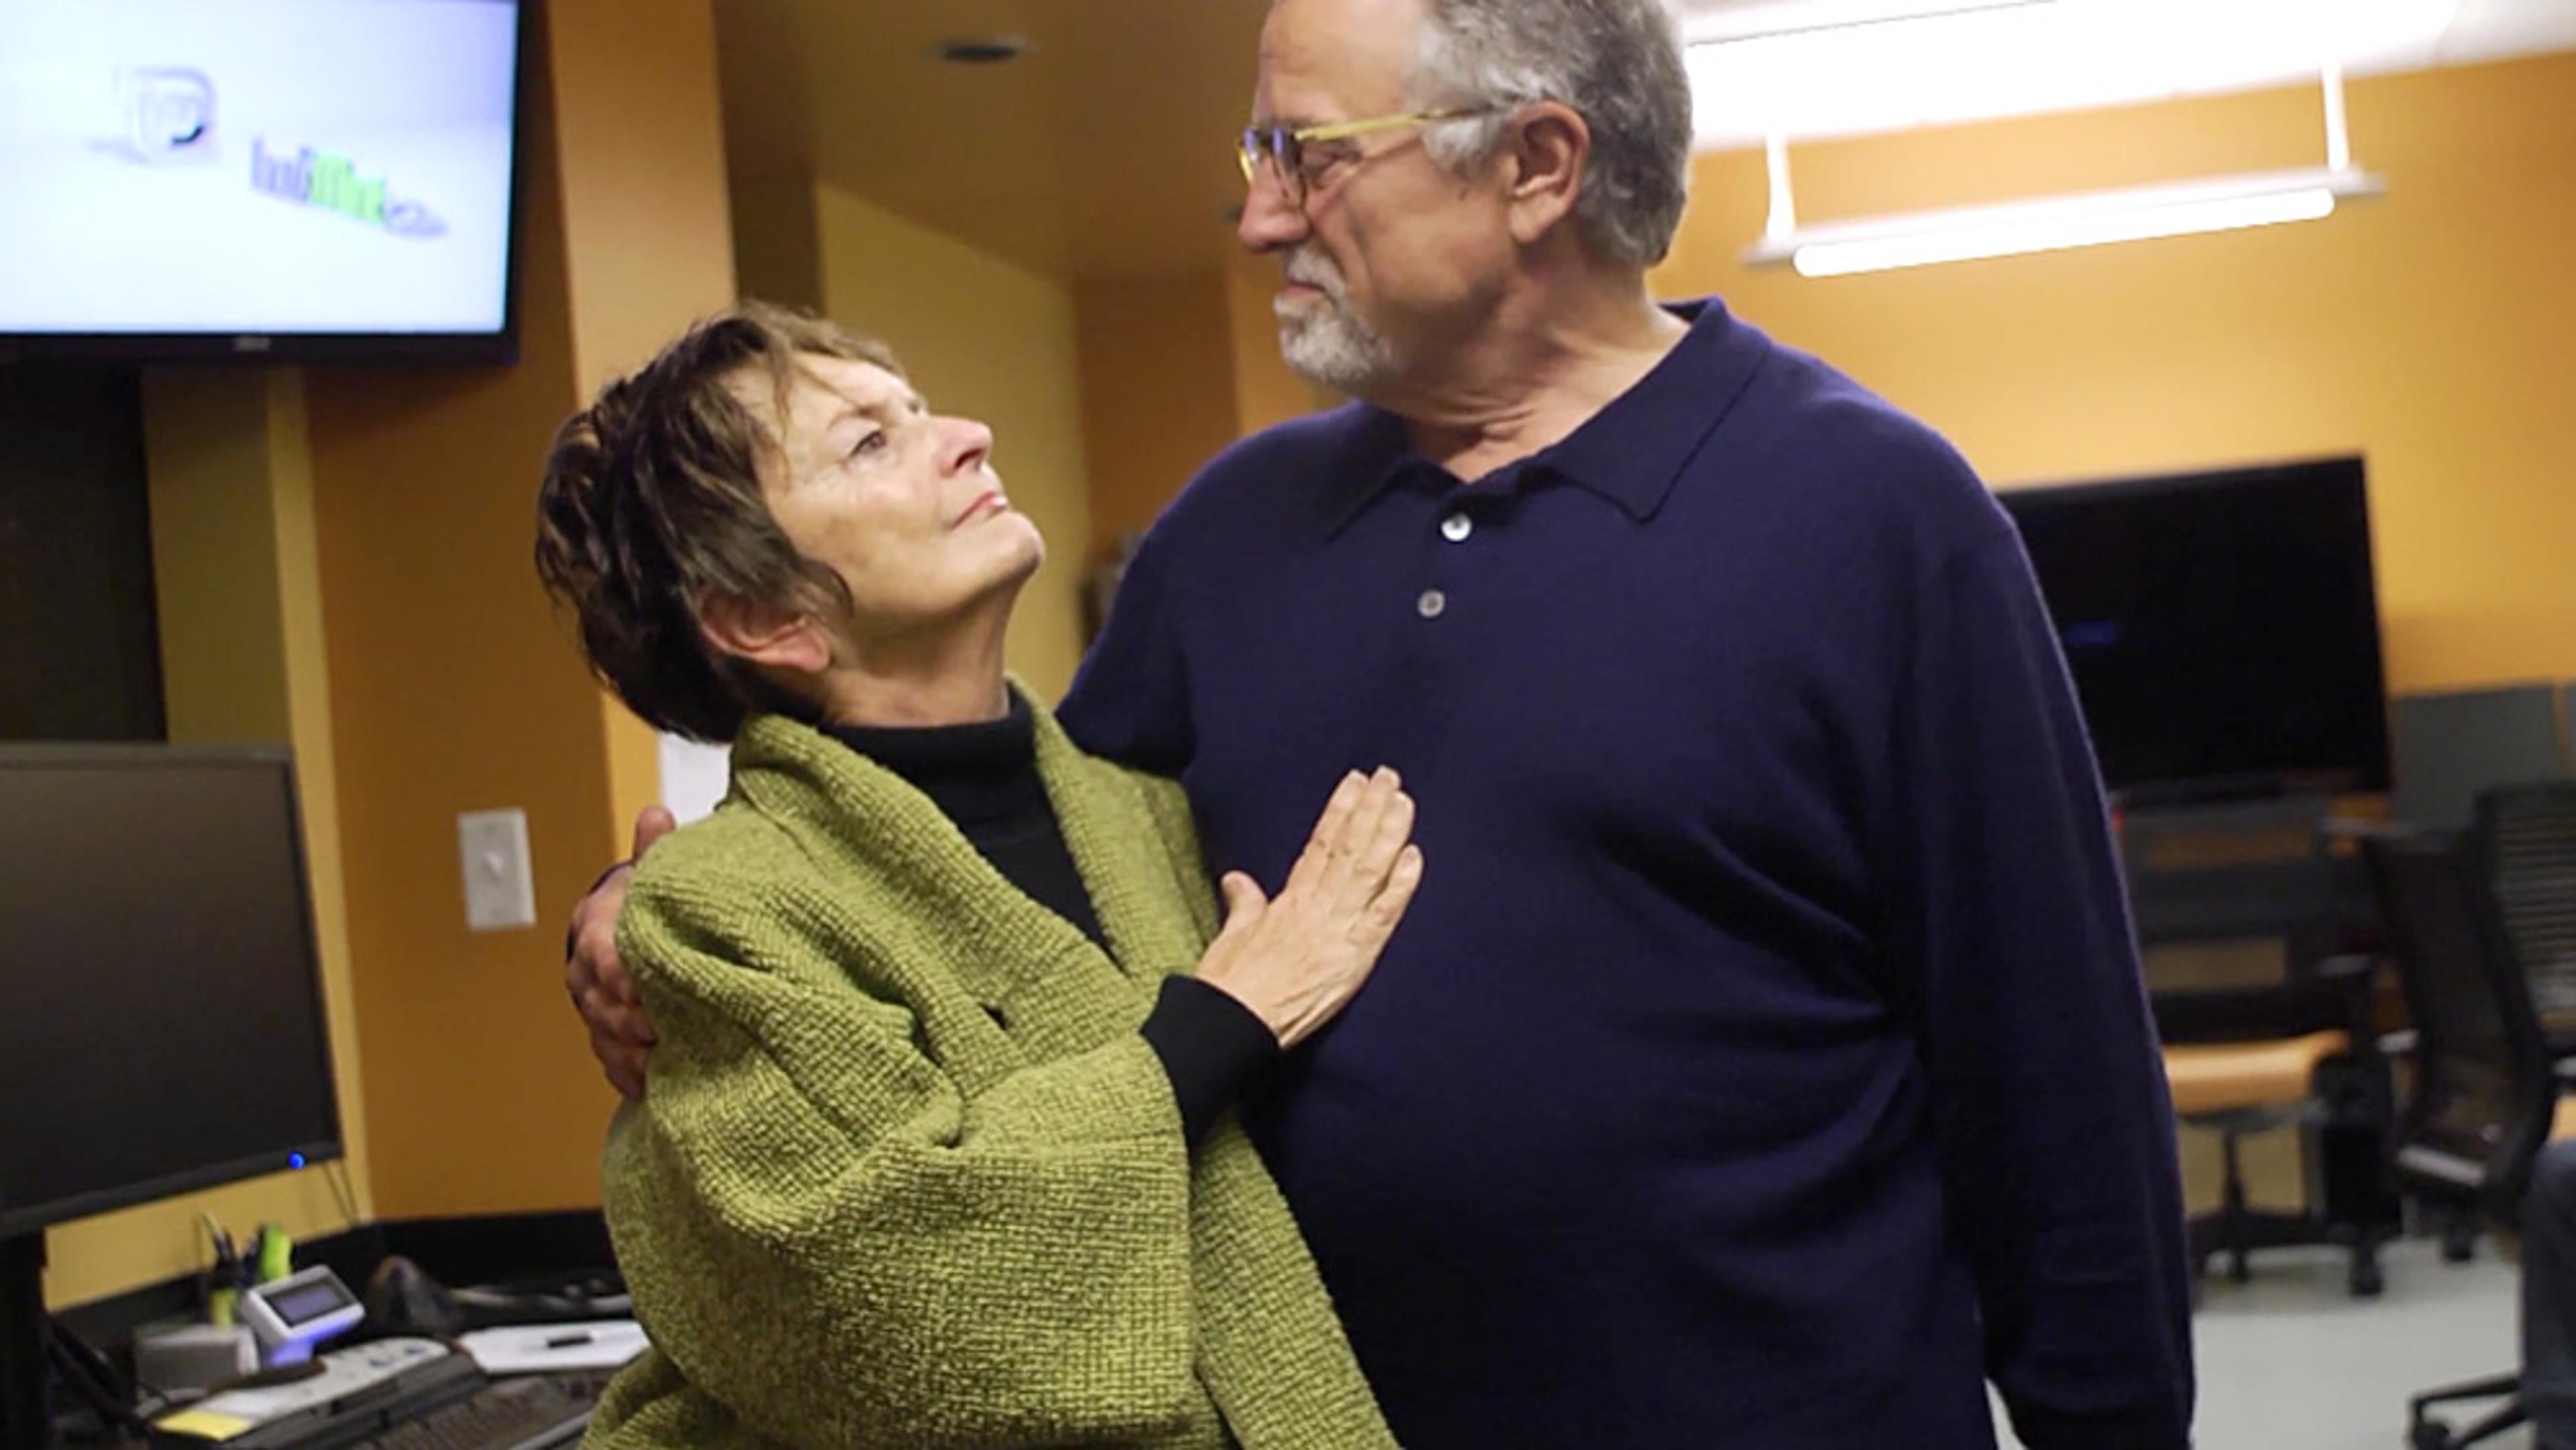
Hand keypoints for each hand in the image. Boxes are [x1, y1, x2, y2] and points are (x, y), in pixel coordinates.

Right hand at [566, 806, 674, 1100]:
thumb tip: (655, 815)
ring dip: (640, 1055)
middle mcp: (585, 973)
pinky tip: (659, 1082)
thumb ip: (656, 853)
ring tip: (674, 1059)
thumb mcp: (654, 875)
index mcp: (595, 928)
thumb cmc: (650, 903)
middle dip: (641, 1022)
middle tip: (678, 1030)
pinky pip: (614, 1066)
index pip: (604, 957)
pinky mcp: (605, 1040)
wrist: (632, 932)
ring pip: (608, 1041)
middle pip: (605, 1006)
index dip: (629, 977)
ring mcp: (593, 1010)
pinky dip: (636, 1077)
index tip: (655, 992)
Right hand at [1195, 768, 1423, 1048]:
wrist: (1231, 1025)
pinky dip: (1400, 886)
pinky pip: (1382, 916)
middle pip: (1349, 848)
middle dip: (1370, 809)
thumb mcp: (1231, 937)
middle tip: (1388, 775)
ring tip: (1403, 800)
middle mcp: (1317, 908)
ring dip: (1388, 833)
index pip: (1321, 845)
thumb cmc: (1228, 988)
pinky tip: (1414, 856)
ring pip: (1367, 871)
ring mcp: (1338, 930)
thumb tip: (1238, 880)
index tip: (1355, 782)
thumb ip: (1244, 904)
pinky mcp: (1354, 958)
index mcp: (1290, 901)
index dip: (1340, 811)